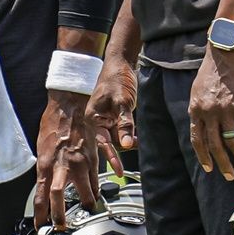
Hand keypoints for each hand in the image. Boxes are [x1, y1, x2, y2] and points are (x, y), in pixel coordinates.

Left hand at [33, 90, 101, 229]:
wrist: (70, 106)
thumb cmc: (54, 125)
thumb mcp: (42, 150)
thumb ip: (46, 170)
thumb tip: (45, 186)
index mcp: (46, 164)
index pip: (40, 195)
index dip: (40, 214)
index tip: (41, 226)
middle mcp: (62, 166)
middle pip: (59, 197)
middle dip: (61, 216)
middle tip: (61, 227)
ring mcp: (80, 163)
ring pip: (84, 192)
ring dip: (84, 205)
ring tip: (84, 212)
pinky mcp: (93, 159)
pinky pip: (96, 180)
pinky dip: (96, 190)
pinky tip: (96, 195)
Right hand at [86, 55, 136, 173]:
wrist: (121, 63)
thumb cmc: (117, 79)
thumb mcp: (123, 102)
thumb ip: (125, 124)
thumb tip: (127, 145)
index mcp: (94, 118)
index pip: (104, 142)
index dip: (112, 157)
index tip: (119, 172)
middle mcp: (98, 120)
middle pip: (110, 142)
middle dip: (121, 149)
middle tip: (128, 163)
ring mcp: (107, 117)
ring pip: (117, 136)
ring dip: (128, 140)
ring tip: (139, 141)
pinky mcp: (115, 115)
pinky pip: (122, 129)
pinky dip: (130, 133)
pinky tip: (137, 136)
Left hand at [188, 46, 233, 178]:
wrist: (226, 53)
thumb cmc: (211, 71)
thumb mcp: (196, 91)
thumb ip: (197, 109)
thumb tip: (199, 126)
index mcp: (196, 110)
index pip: (198, 140)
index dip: (203, 156)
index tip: (209, 168)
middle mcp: (209, 113)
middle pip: (215, 145)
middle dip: (222, 163)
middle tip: (229, 176)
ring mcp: (225, 111)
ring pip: (232, 142)